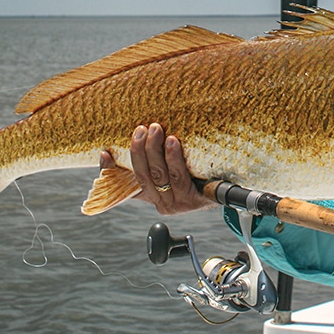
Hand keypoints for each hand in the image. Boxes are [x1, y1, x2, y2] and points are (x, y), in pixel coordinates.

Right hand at [98, 123, 215, 214]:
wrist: (229, 191)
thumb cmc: (197, 175)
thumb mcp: (172, 168)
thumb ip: (153, 159)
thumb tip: (130, 139)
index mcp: (152, 197)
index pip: (125, 184)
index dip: (111, 170)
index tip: (105, 152)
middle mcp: (162, 203)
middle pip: (143, 176)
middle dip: (139, 150)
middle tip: (141, 129)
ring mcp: (178, 204)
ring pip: (160, 176)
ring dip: (155, 151)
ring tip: (156, 129)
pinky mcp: (195, 200)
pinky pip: (180, 177)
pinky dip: (174, 158)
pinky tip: (172, 142)